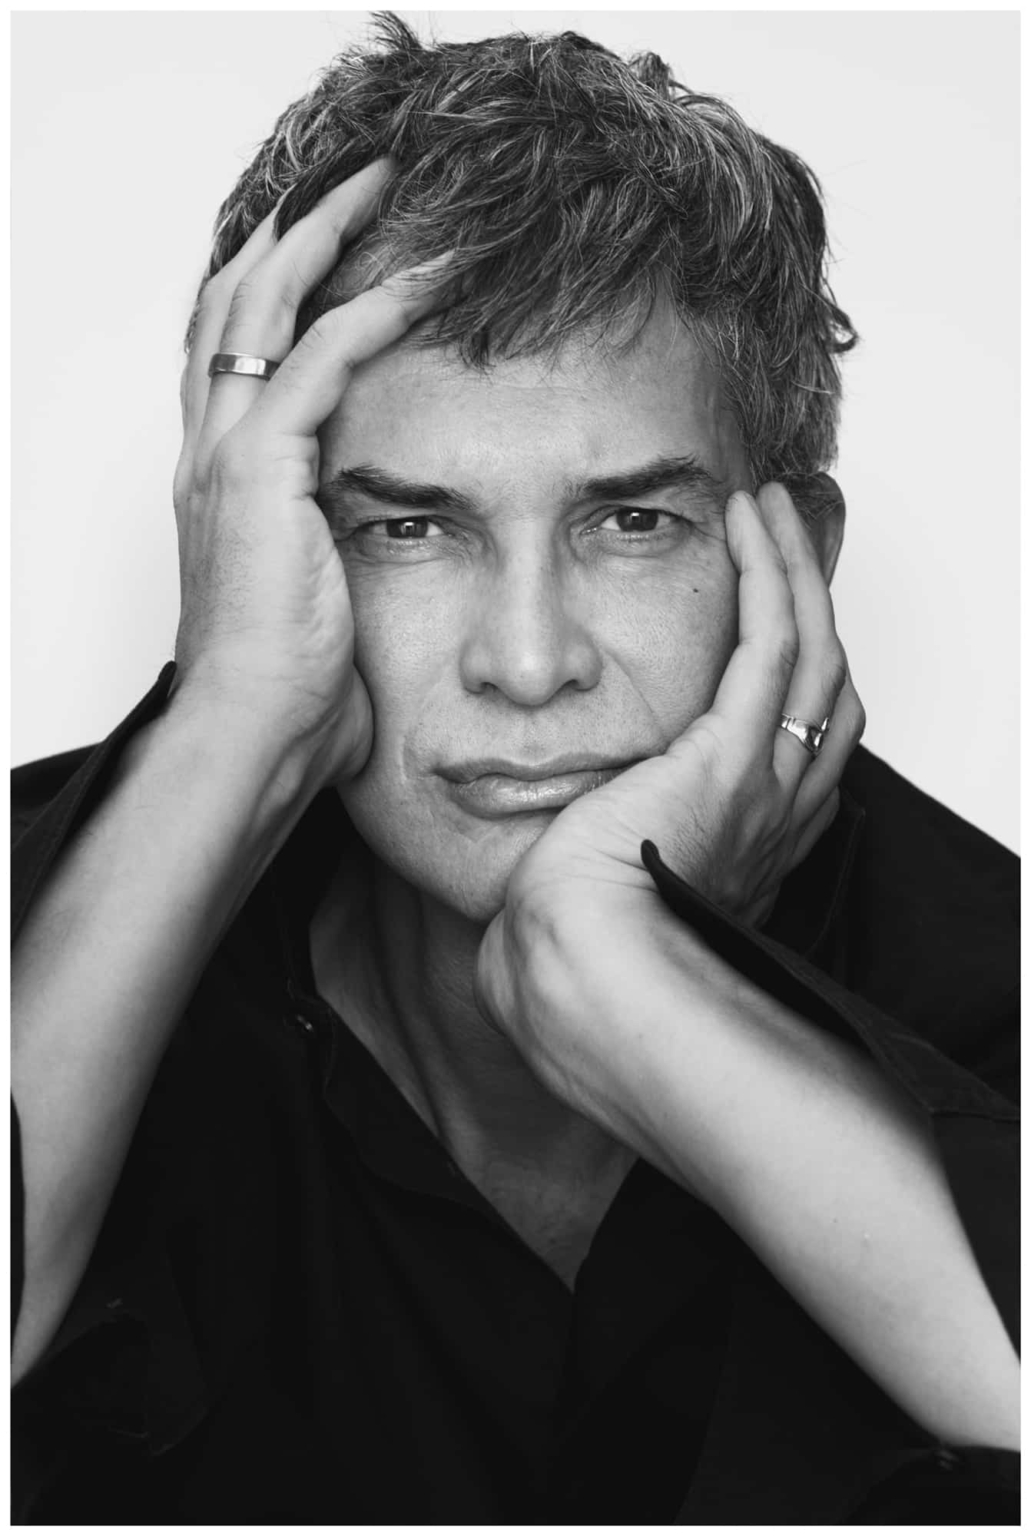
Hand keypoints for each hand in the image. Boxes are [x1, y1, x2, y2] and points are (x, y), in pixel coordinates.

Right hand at [171, 160, 450, 787]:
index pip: (237, 351)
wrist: (251, 733)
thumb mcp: (320, 600)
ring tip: (386, 188)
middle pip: (239, 303)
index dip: (278, 286)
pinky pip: (318, 361)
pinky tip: (424, 281)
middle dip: (297, 231)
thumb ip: (341, 552)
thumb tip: (398, 554)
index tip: (333, 244)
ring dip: (327, 238)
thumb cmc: (289, 690)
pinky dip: (371, 310)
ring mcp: (227, 455)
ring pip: (267, 307)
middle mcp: (212, 451)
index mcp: (223, 478)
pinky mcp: (261, 472)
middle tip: (360, 182)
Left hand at [476, 483, 864, 1049]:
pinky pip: (773, 639)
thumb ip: (575, 878)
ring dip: (797, 572)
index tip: (763, 635)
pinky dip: (771, 572)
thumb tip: (529, 870)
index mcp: (741, 849)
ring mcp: (763, 783)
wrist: (581, 983)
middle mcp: (772, 813)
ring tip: (769, 513)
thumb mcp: (584, 908)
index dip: (790, 686)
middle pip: (822, 693)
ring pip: (812, 651)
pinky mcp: (733, 756)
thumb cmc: (570, 965)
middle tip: (780, 548)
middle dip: (810, 612)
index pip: (793, 751)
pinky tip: (750, 521)